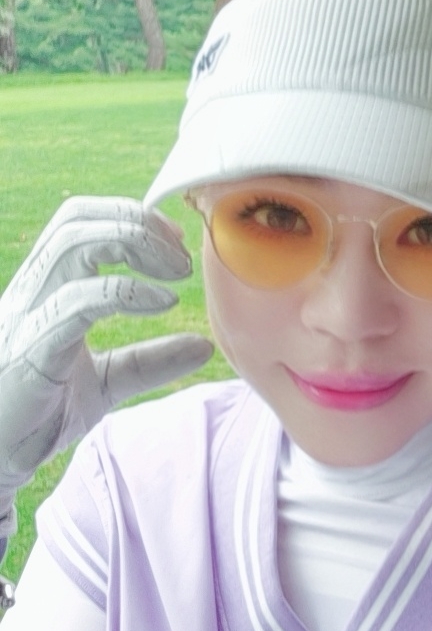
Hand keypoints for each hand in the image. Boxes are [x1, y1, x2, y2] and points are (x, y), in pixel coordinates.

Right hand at [0, 198, 213, 531]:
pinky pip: (76, 302)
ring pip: (72, 244)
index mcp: (46, 290)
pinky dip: (126, 292)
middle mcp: (32, 292)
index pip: (78, 220)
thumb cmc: (40, 414)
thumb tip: (204, 345)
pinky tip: (163, 303)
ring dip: (134, 244)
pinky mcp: (33, 350)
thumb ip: (150, 361)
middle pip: (76, 220)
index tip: (175, 242)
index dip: (130, 217)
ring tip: (176, 273)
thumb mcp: (106, 382)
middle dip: (137, 223)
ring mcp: (28, 316)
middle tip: (182, 257)